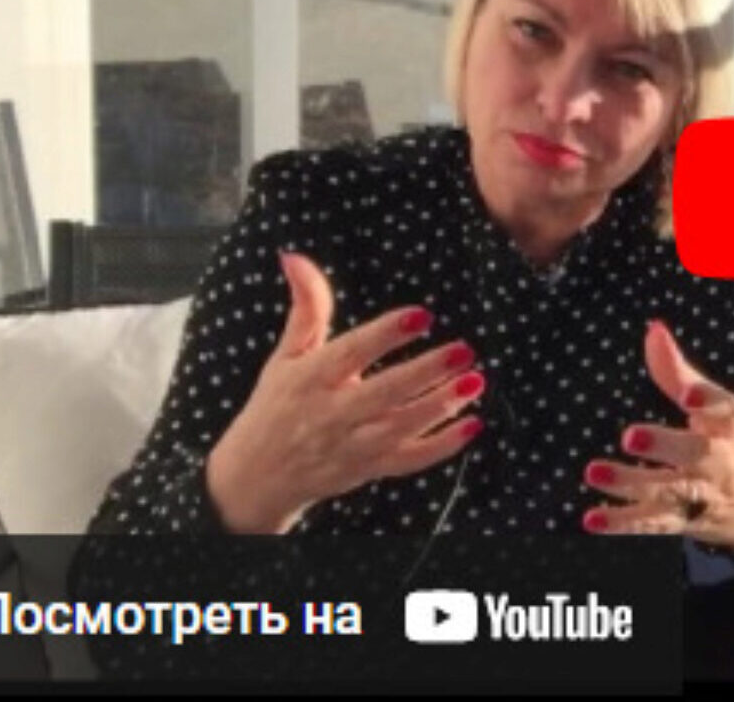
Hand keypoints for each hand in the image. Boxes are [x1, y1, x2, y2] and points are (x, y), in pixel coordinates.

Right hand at [204, 252, 485, 533]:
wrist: (257, 477)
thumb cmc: (277, 405)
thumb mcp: (286, 355)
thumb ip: (305, 307)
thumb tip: (294, 256)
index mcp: (310, 379)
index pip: (351, 353)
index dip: (385, 334)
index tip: (422, 315)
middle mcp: (331, 414)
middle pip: (384, 392)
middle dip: (426, 372)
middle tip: (464, 350)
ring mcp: (352, 445)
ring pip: (402, 427)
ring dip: (441, 405)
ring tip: (475, 380)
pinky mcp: (369, 469)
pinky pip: (410, 460)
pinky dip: (442, 446)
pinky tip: (473, 422)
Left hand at [582, 320, 733, 556]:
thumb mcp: (720, 406)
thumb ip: (679, 372)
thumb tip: (652, 329)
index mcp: (732, 426)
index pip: (725, 410)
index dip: (707, 401)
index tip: (688, 395)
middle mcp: (720, 460)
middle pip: (695, 454)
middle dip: (663, 446)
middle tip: (630, 435)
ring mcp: (704, 494)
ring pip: (668, 491)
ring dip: (631, 483)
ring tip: (594, 471)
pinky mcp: (687, 520)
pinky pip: (654, 522)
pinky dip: (623, 523)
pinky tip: (592, 518)